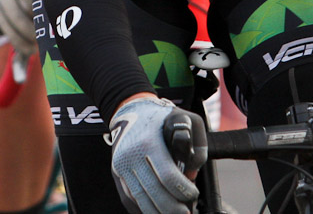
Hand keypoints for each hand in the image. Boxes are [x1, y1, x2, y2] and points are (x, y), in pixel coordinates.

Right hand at [109, 96, 204, 213]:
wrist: (129, 109)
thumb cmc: (161, 117)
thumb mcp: (186, 119)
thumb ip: (196, 146)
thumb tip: (191, 176)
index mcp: (149, 142)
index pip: (167, 176)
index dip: (183, 191)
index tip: (193, 195)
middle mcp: (131, 155)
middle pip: (154, 192)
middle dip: (172, 208)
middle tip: (185, 213)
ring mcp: (121, 166)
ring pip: (140, 199)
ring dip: (157, 212)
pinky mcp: (116, 173)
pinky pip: (129, 199)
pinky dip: (142, 209)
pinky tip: (156, 211)